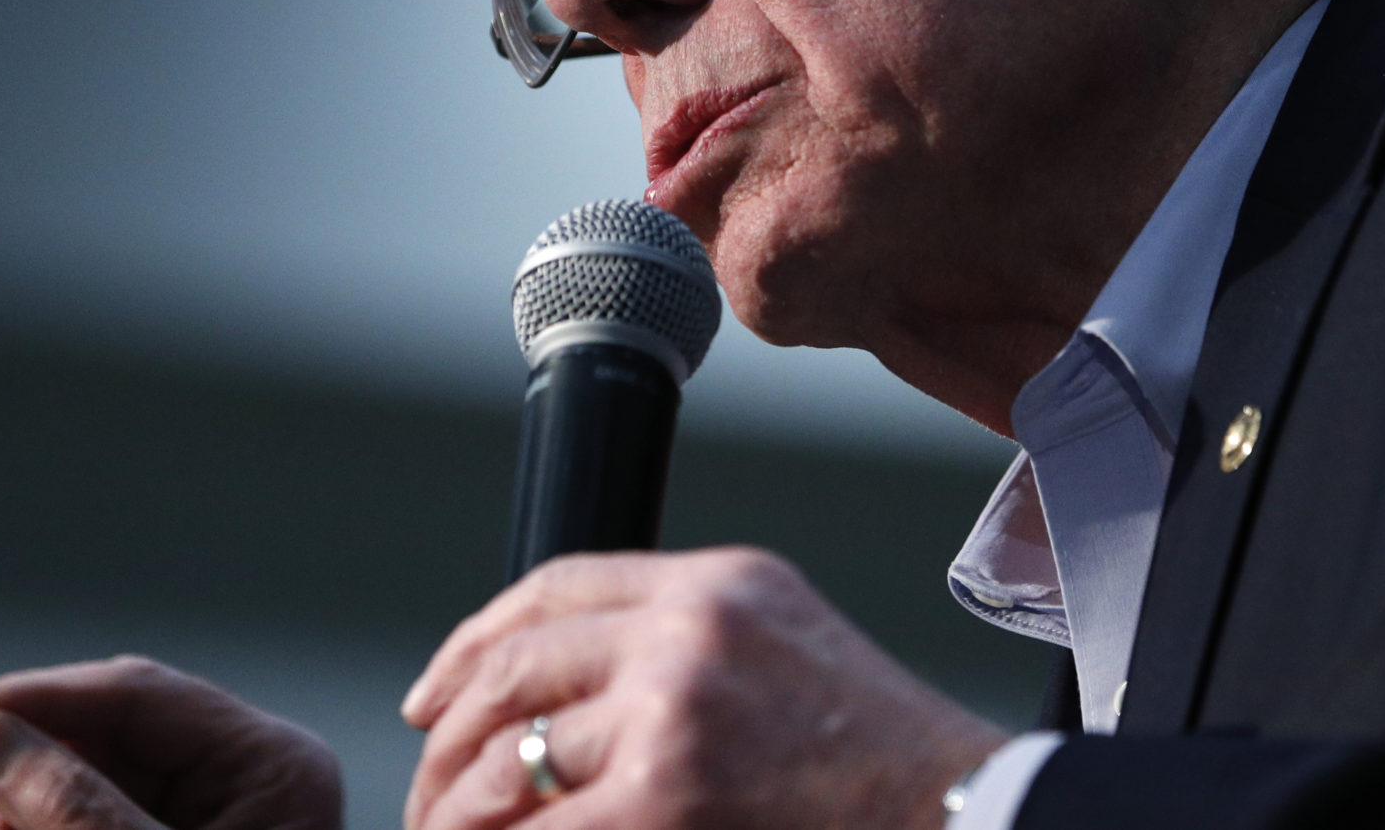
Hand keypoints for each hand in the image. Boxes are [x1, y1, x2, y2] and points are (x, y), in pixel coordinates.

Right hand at [0, 656, 340, 829]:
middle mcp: (258, 775)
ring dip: (35, 794)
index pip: (138, 692)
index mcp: (276, 764)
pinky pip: (109, 810)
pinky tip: (16, 825)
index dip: (35, 698)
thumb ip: (75, 807)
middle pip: (118, 727)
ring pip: (103, 771)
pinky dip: (58, 818)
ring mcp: (230, 813)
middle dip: (32, 748)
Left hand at [401, 548, 1005, 829]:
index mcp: (717, 579)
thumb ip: (687, 641)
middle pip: (516, 664)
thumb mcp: (788, 647)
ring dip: (458, 809)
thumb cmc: (880, 761)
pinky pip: (541, 823)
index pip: (556, 585)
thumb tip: (561, 698)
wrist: (957, 813)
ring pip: (508, 753)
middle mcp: (689, 626)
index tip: (433, 696)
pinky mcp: (665, 794)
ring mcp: (675, 707)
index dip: (474, 641)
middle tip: (427, 794)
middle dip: (448, 738)